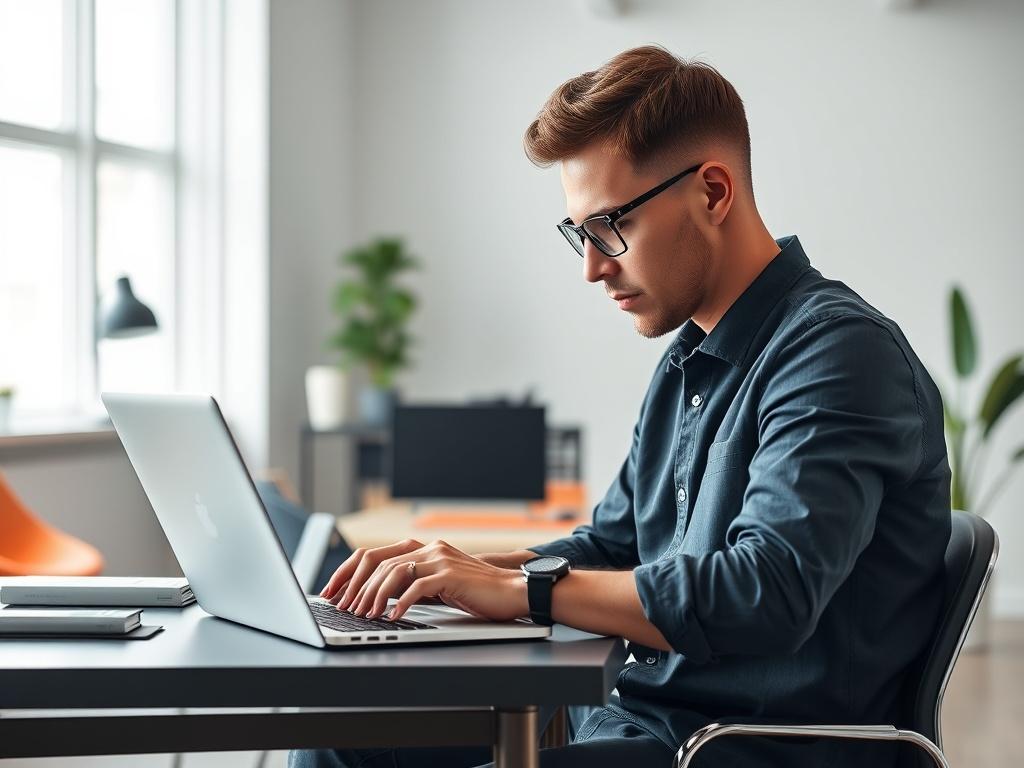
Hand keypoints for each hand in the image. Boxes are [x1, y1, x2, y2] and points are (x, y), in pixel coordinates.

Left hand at [319, 539, 528, 621]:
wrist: (513, 591)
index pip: (373, 554)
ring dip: (374, 596)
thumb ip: (412, 585)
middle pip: (378, 562)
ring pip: (394, 572)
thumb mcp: (437, 586)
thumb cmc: (476, 594)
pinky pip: (417, 586)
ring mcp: (440, 558)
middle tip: (343, 608)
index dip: (348, 572)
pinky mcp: (451, 574)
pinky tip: (392, 616)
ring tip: (365, 616)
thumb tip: (378, 599)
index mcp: (423, 548)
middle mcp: (428, 548)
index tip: (332, 592)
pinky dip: (400, 602)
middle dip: (355, 587)